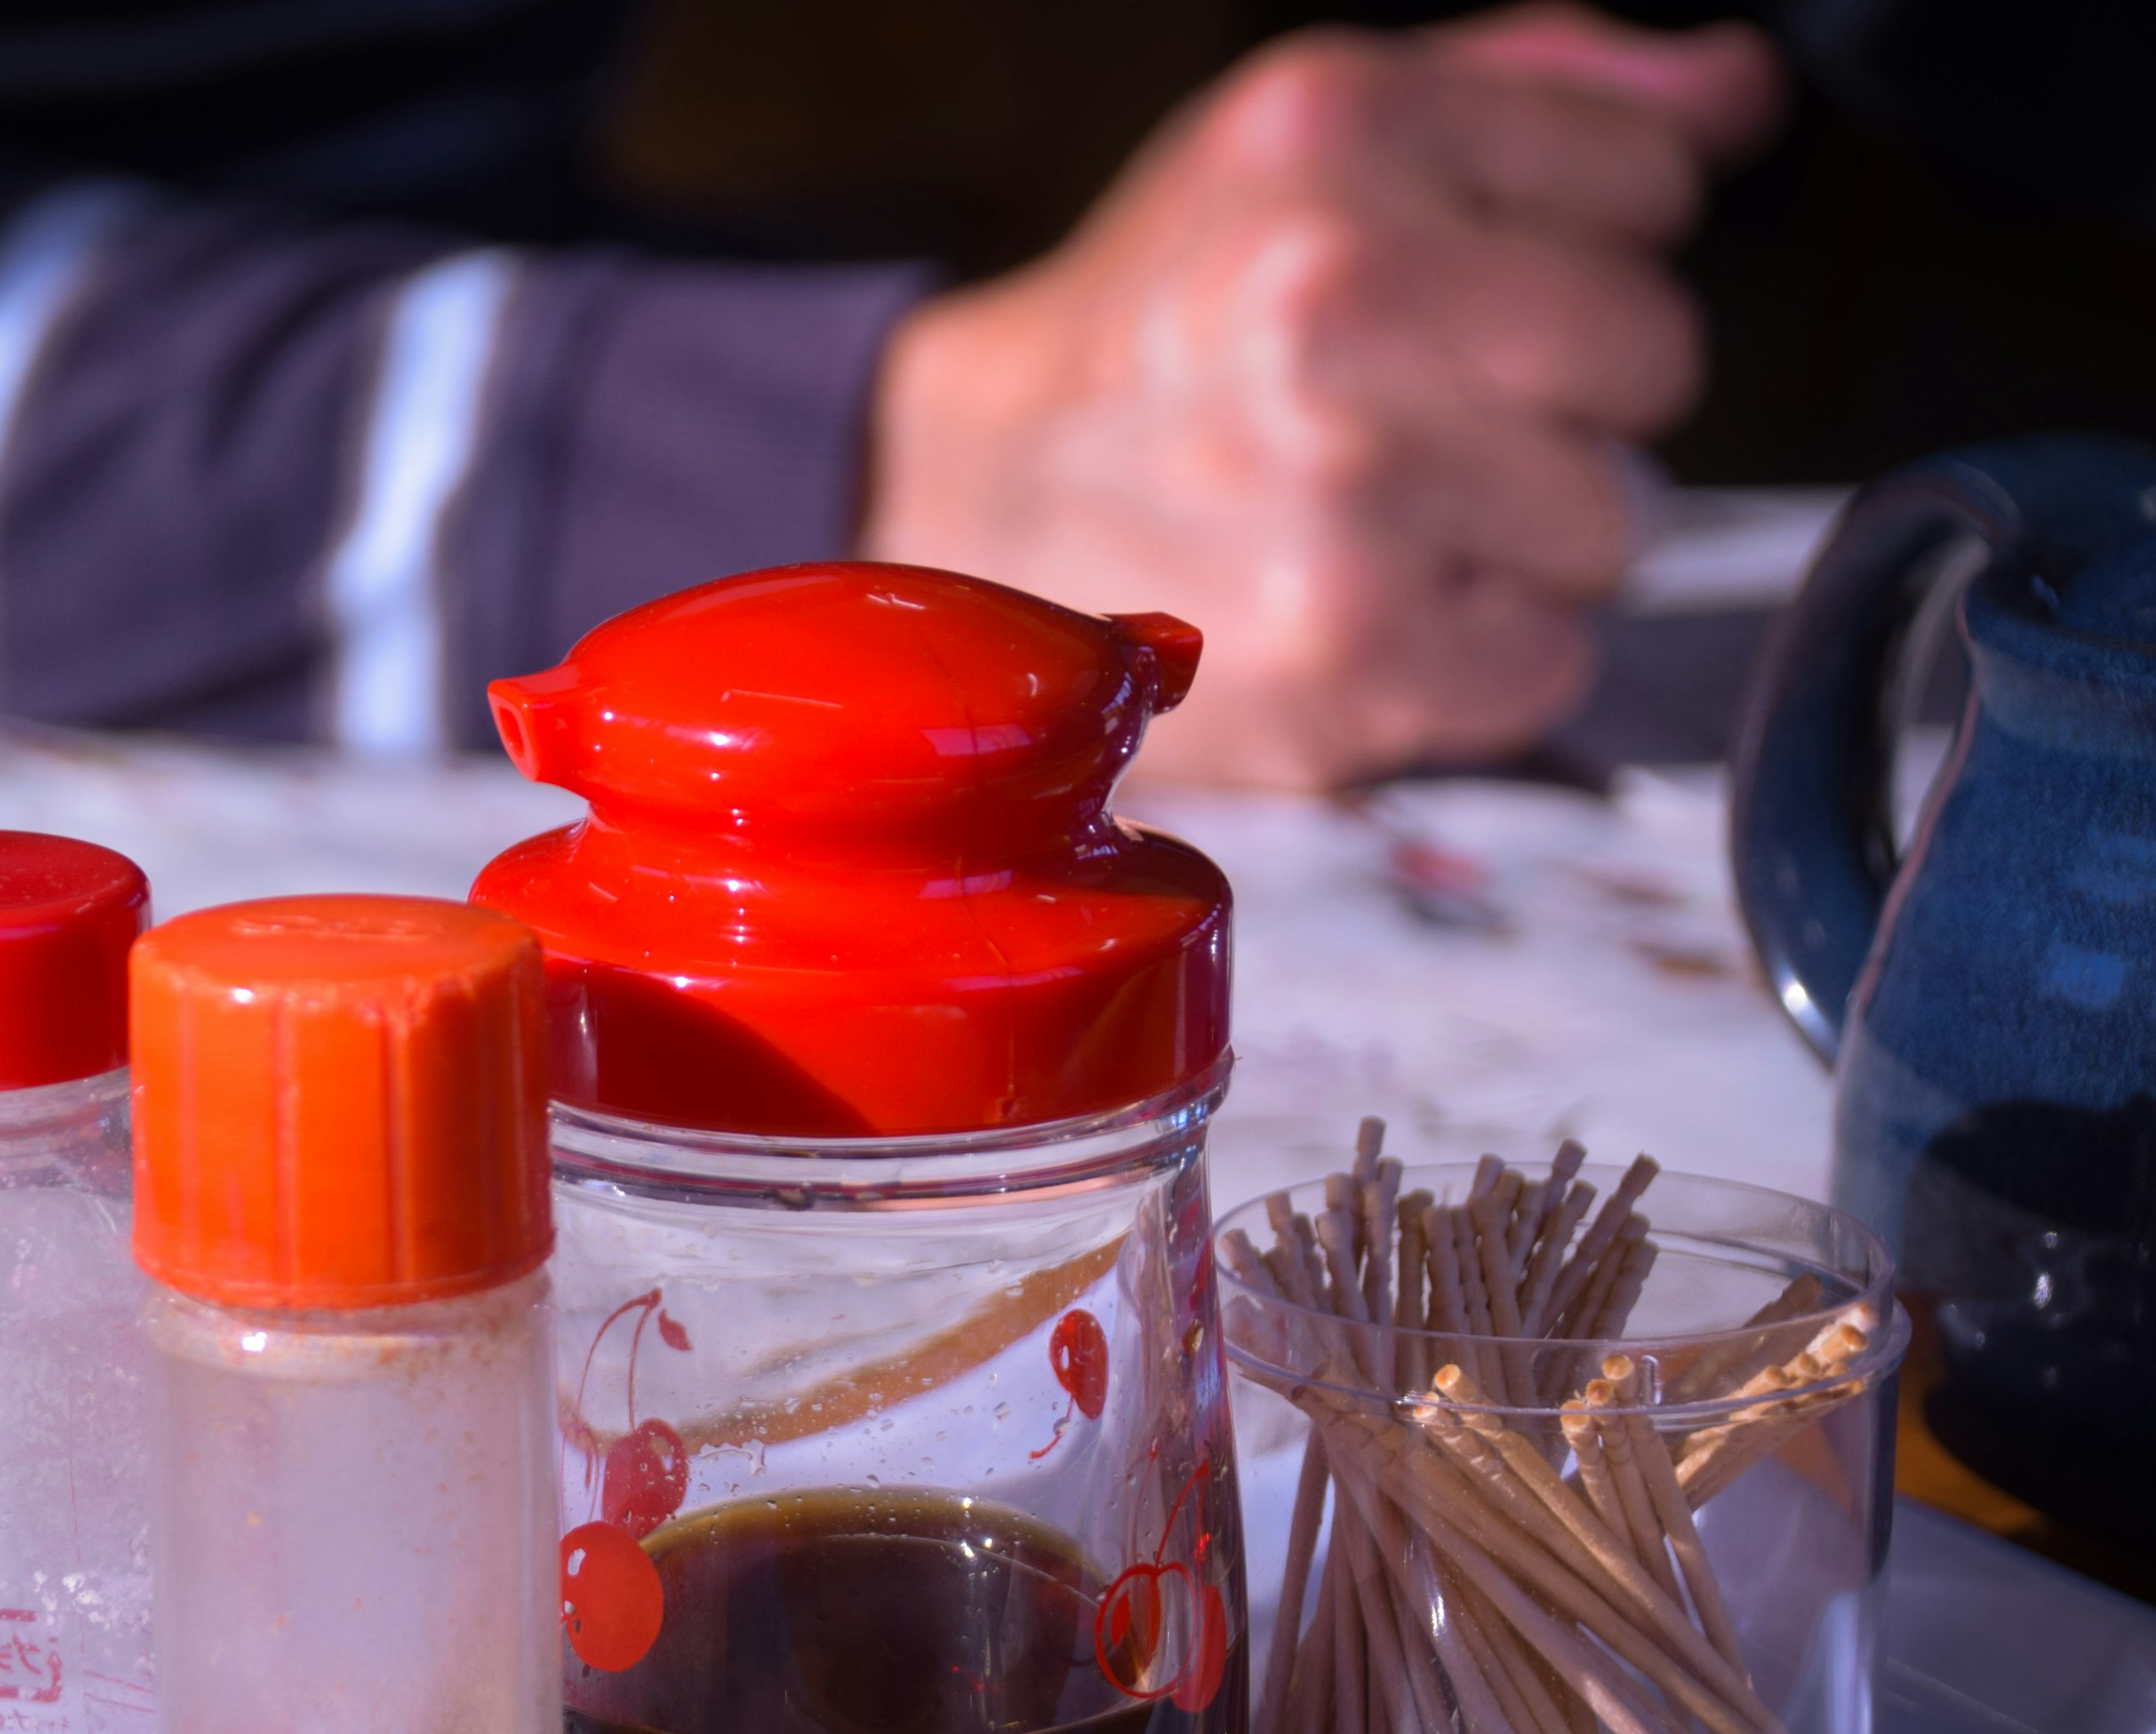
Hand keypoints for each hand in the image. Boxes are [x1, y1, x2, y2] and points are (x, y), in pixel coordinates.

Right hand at [861, 6, 1779, 788]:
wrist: (979, 509)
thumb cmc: (1170, 326)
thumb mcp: (1316, 140)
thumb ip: (1543, 90)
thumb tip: (1736, 97)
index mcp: (1337, 138)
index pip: (1649, 183)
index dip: (1571, 243)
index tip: (1457, 286)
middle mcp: (1334, 302)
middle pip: (1652, 355)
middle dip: (1561, 395)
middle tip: (1421, 414)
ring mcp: (1345, 492)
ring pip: (1614, 521)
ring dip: (1518, 535)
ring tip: (1379, 516)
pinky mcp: (1350, 658)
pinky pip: (1550, 662)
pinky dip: (1475, 658)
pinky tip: (1366, 607)